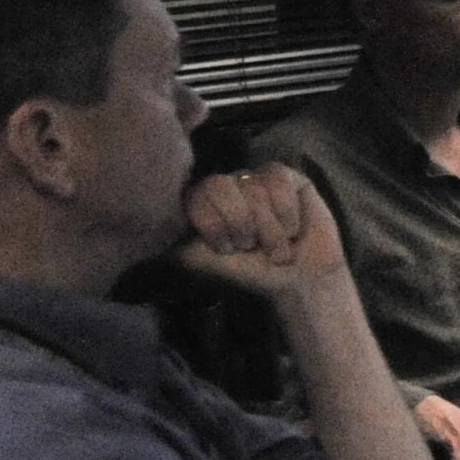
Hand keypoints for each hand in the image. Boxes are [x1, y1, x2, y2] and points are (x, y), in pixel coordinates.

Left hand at [176, 165, 350, 300]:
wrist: (300, 280)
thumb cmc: (252, 273)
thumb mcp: (205, 262)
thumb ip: (179, 241)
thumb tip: (159, 229)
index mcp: (203, 203)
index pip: (195, 195)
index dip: (214, 224)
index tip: (227, 249)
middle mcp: (228, 186)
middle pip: (220, 185)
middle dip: (240, 223)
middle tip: (251, 246)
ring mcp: (257, 179)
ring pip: (254, 187)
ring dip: (269, 227)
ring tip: (276, 245)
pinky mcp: (289, 178)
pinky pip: (279, 179)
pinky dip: (286, 211)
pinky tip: (292, 227)